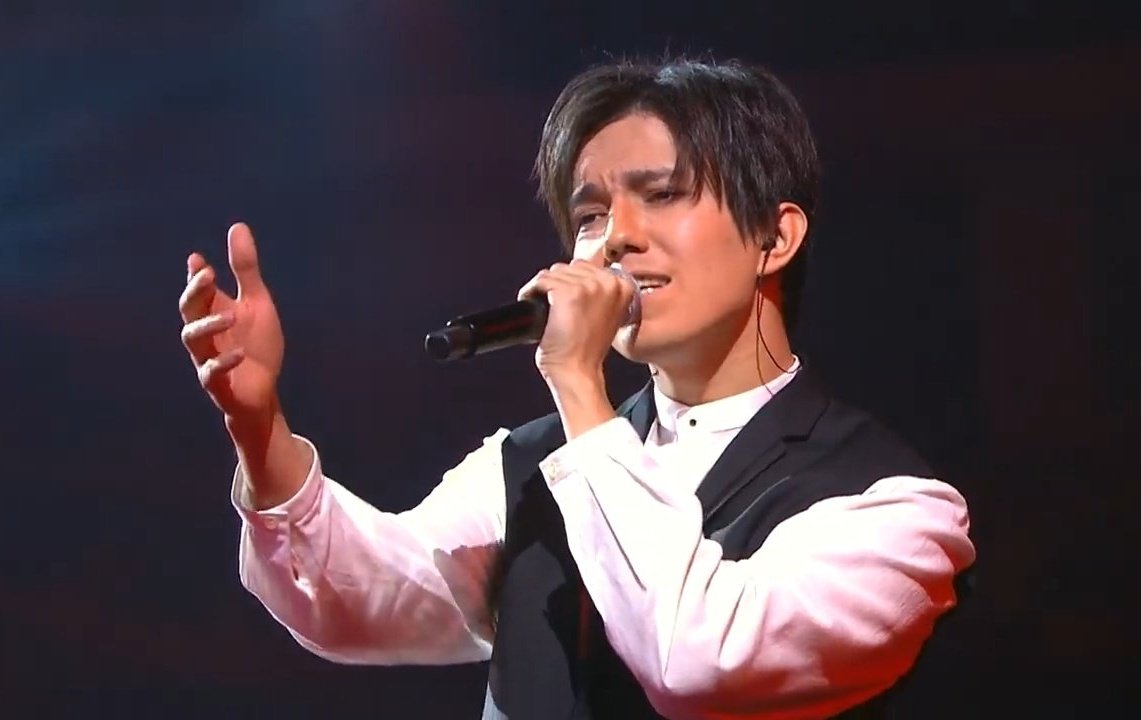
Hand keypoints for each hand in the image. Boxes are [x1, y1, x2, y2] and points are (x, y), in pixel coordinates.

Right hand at [179, 222, 283, 434]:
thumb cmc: (256, 344)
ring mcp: (208, 357)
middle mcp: (206, 332)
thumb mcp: (257, 302)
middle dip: (196, 291)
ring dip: (208, 325)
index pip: (198, 289)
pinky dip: (223, 362)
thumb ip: (246, 268)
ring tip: (231, 315)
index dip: (197, 275)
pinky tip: (239, 353)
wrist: (263, 390)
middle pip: (189, 309)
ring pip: (192, 339)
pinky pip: (211, 373)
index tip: (198, 260)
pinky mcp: (217, 384)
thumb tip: (237, 226)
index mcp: (214, 310)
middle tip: (209, 274)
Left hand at [516, 256, 634, 383]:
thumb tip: (577, 276)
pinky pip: (540, 281)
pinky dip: (529, 292)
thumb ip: (600, 294)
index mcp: (622, 286)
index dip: (570, 281)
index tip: (562, 298)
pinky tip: (529, 303)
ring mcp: (587, 286)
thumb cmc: (587, 351)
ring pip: (553, 273)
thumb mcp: (606, 316)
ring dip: (542, 288)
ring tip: (541, 305)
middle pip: (569, 267)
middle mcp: (608, 282)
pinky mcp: (566, 293)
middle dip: (557, 284)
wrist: (578, 372)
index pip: (587, 267)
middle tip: (551, 305)